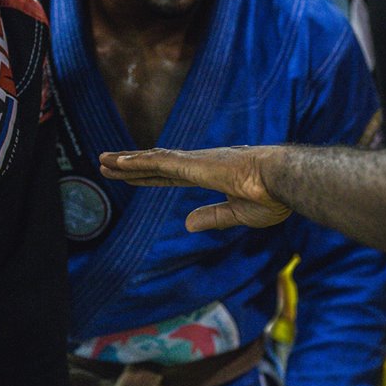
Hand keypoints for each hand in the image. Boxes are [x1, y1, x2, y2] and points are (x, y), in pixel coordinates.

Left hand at [99, 146, 292, 229]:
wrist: (283, 183)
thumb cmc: (272, 198)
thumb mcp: (237, 214)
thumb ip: (211, 217)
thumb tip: (186, 224)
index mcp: (210, 175)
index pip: (170, 177)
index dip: (148, 177)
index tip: (130, 176)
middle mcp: (198, 164)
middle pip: (155, 166)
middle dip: (130, 167)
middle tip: (106, 164)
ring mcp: (194, 163)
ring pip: (151, 161)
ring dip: (125, 162)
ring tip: (102, 161)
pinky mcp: (192, 165)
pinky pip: (157, 163)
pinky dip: (135, 163)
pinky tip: (117, 164)